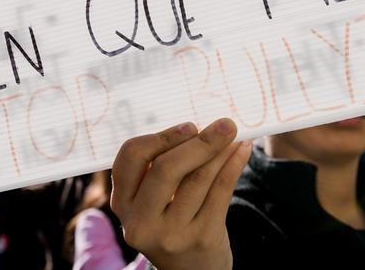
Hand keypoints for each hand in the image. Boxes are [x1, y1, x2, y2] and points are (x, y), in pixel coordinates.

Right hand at [110, 118, 250, 269]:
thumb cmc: (171, 223)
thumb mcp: (150, 202)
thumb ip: (158, 169)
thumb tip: (196, 126)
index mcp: (122, 204)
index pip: (131, 157)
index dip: (160, 137)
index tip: (189, 126)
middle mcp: (141, 221)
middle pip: (165, 168)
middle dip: (198, 142)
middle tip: (223, 125)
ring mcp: (171, 233)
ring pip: (197, 179)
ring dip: (220, 150)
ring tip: (233, 135)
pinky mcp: (201, 239)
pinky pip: (220, 192)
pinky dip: (234, 166)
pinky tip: (242, 151)